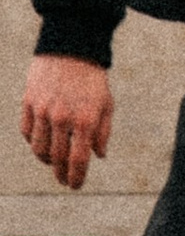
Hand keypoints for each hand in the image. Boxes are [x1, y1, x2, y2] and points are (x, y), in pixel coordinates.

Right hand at [21, 56, 112, 192]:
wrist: (71, 48)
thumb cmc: (93, 80)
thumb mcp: (106, 105)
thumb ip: (102, 132)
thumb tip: (98, 156)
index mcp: (85, 120)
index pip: (78, 160)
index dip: (76, 178)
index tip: (75, 186)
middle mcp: (62, 118)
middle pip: (56, 159)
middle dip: (60, 174)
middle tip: (64, 181)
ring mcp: (42, 111)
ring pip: (38, 149)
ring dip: (46, 160)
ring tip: (53, 162)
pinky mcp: (29, 102)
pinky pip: (27, 132)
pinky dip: (34, 141)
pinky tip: (42, 143)